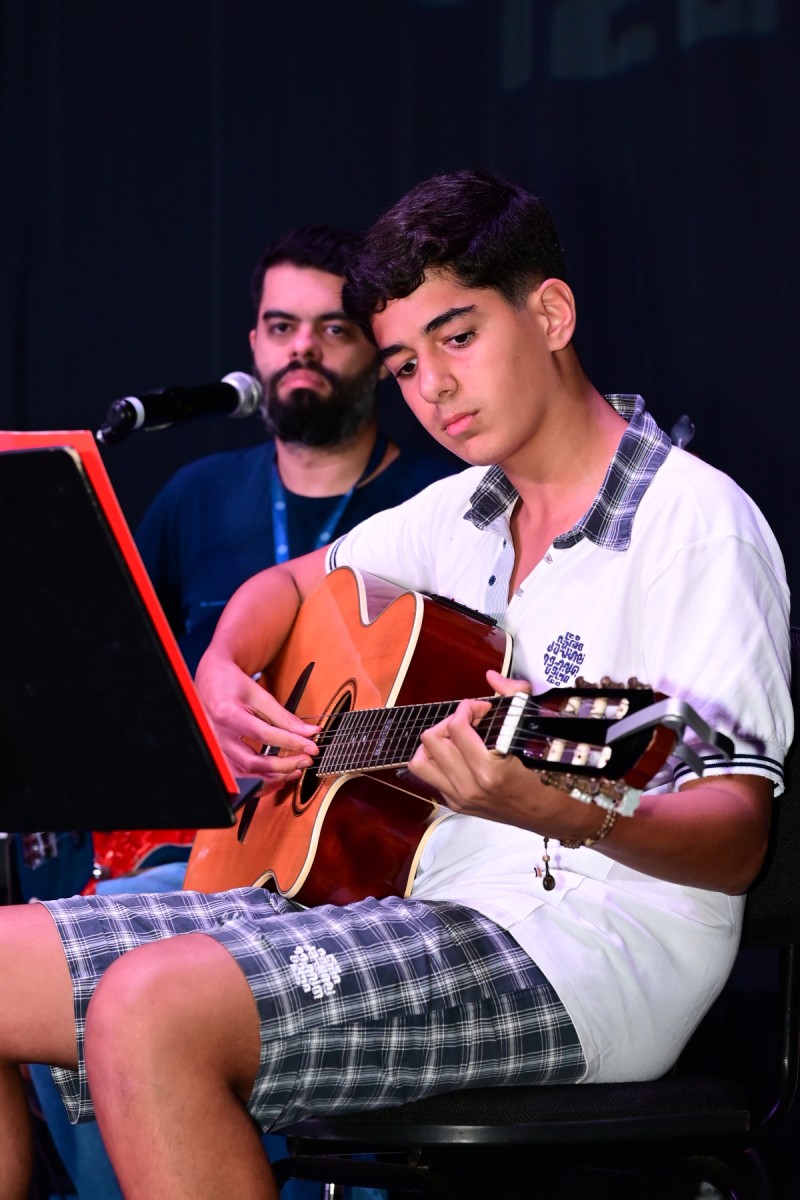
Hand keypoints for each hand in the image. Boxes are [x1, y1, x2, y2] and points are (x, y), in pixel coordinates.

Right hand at [195, 654, 319, 788]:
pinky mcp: (219, 756)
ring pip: (245, 775)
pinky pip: (239, 777)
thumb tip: (309, 732)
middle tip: (305, 761)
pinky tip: (277, 776)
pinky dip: (260, 781)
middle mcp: (218, 736)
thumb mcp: (259, 694)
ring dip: (272, 778)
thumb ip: (283, 716)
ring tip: (295, 770)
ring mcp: (216, 749)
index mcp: (227, 714)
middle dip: (283, 766)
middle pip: (252, 762)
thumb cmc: (231, 683)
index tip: (311, 747)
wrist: (210, 681)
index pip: (264, 735)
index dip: (291, 743)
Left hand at [408, 670, 600, 839]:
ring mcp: (459, 798)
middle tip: (469, 720)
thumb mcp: (535, 732)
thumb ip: (514, 695)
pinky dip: (436, 760)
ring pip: (420, 761)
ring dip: (435, 743)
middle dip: (449, 721)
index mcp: (490, 771)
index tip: (483, 708)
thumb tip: (492, 677)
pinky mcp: (455, 804)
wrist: (550, 814)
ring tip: (455, 738)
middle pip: (431, 740)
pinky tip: (456, 754)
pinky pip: (427, 776)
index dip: (468, 707)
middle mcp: (469, 787)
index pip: (456, 727)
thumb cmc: (547, 775)